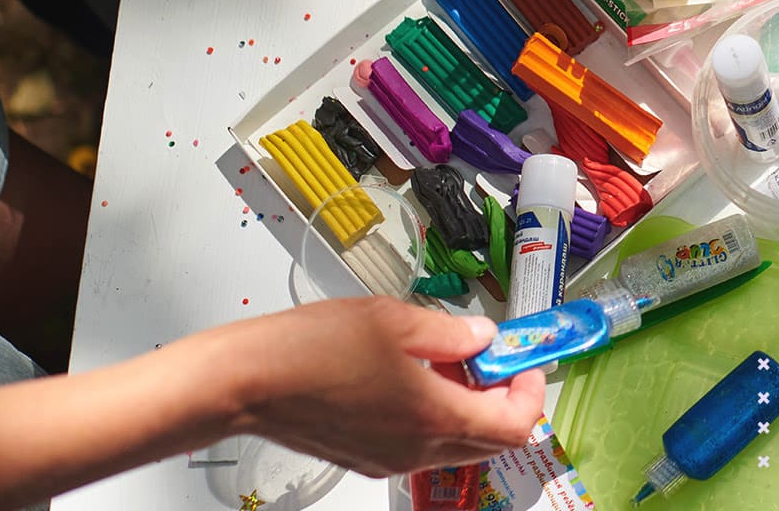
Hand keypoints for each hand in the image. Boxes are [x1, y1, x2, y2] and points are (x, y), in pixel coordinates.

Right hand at [231, 298, 544, 475]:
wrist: (247, 382)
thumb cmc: (311, 350)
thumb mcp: (396, 320)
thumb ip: (451, 332)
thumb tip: (481, 337)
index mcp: (434, 418)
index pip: (515, 426)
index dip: (531, 393)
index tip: (524, 362)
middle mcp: (417, 450)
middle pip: (489, 441)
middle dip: (501, 398)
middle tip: (492, 358)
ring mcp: (390, 459)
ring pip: (455, 443)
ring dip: (466, 405)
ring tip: (447, 357)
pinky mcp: (367, 457)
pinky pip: (420, 443)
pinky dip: (432, 414)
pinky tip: (412, 374)